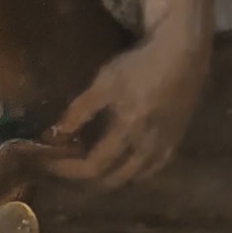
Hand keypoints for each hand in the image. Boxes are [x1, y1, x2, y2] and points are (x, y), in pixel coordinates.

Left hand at [45, 27, 211, 187]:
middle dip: (83, 180)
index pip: (92, 167)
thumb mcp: (105, 83)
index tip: (47, 164)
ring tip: (90, 170)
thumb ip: (79, 112)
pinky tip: (122, 168)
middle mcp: (146, 149)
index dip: (67, 170)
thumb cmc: (141, 64)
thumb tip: (53, 135)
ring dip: (107, 180)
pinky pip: (150, 170)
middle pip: (110, 180)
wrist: (184, 52)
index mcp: (127, 132)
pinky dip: (132, 174)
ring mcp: (162, 149)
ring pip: (131, 179)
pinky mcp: (174, 144)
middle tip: (65, 169)